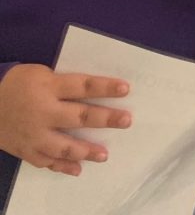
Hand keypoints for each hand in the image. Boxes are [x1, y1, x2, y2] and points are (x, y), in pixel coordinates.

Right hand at [0, 65, 130, 176]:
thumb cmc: (19, 83)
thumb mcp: (42, 73)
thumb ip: (64, 84)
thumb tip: (94, 92)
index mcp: (49, 86)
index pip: (83, 86)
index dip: (105, 87)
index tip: (126, 88)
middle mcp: (44, 112)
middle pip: (80, 116)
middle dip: (105, 119)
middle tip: (126, 121)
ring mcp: (35, 134)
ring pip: (64, 146)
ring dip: (87, 150)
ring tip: (105, 154)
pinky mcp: (26, 150)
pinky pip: (47, 162)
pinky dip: (63, 167)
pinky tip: (78, 169)